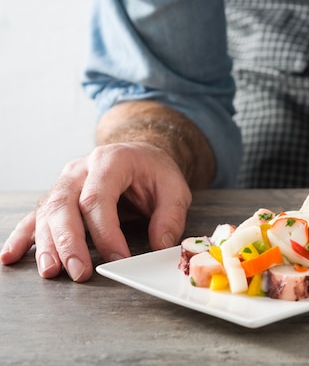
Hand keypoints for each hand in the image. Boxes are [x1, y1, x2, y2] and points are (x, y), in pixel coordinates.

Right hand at [0, 142, 191, 280]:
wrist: (140, 155)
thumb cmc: (155, 172)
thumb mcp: (175, 188)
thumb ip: (170, 216)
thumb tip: (160, 246)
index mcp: (110, 161)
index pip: (98, 198)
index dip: (105, 232)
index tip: (118, 258)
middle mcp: (80, 169)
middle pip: (64, 205)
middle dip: (70, 242)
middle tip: (79, 272)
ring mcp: (64, 182)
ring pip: (46, 213)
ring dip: (46, 245)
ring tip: (52, 271)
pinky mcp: (57, 197)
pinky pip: (35, 216)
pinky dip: (22, 237)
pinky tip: (11, 256)